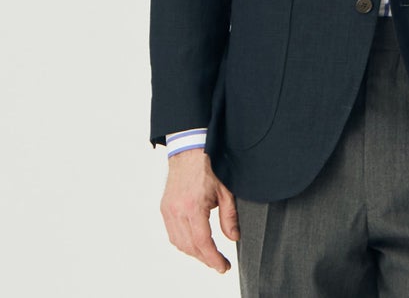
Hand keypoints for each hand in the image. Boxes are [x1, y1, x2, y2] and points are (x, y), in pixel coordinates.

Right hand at [160, 148, 238, 272]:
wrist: (188, 150)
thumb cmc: (208, 167)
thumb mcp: (225, 190)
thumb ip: (230, 216)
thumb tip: (233, 238)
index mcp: (193, 206)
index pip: (202, 242)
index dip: (213, 258)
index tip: (223, 266)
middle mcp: (177, 211)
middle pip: (190, 246)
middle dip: (206, 258)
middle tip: (220, 263)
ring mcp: (168, 210)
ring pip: (179, 243)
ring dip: (194, 253)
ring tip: (209, 255)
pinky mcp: (164, 208)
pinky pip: (172, 234)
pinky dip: (183, 243)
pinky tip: (195, 243)